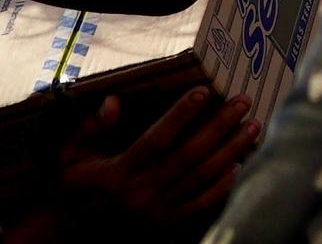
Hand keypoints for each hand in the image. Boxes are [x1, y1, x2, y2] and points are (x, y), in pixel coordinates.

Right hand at [57, 84, 259, 219]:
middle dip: (219, 126)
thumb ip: (90, 129)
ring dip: (230, 151)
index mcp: (117, 173)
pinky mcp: (166, 224)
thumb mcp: (70, 157)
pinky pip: (200, 203)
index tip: (204, 91)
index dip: (180, 115)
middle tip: (243, 101)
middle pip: (188, 155)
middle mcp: (140, 192)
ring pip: (201, 177)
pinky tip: (240, 165)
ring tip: (253, 126)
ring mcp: (156, 210)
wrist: (69, 234)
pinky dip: (222, 186)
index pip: (156, 139)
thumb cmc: (75, 188)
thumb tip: (113, 101)